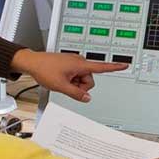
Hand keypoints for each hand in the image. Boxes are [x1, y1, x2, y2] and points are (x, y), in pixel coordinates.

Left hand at [10, 49, 127, 102]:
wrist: (32, 62)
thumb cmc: (44, 69)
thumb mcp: (61, 86)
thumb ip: (76, 94)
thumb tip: (87, 97)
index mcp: (80, 64)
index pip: (101, 67)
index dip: (114, 67)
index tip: (125, 65)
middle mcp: (79, 61)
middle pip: (90, 79)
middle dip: (81, 85)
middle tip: (67, 84)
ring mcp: (74, 62)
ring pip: (82, 79)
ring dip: (74, 83)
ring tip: (61, 80)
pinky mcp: (69, 64)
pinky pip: (75, 75)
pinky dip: (70, 80)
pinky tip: (60, 78)